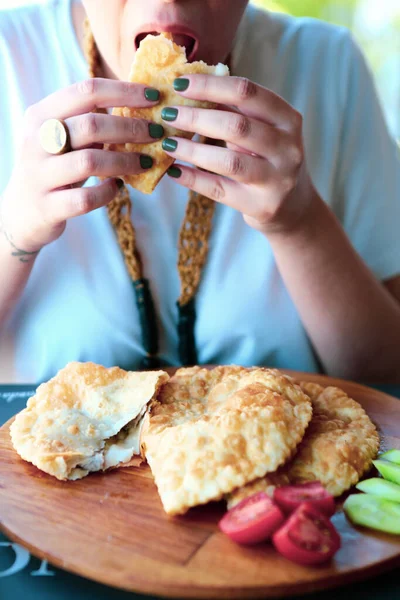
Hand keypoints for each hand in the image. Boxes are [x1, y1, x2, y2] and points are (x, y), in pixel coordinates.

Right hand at [0, 78, 161, 252]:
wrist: (21, 212)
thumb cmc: (53, 168)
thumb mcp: (61, 138)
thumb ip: (89, 121)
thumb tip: (139, 105)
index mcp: (41, 115)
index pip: (86, 91)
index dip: (124, 91)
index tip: (153, 96)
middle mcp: (37, 141)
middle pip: (92, 125)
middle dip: (131, 128)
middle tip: (157, 133)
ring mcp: (41, 175)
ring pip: (90, 161)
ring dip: (125, 161)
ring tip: (146, 162)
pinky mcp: (49, 207)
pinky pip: (86, 198)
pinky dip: (108, 193)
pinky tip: (118, 187)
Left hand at [162, 75, 315, 236]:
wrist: (293, 207)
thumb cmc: (269, 159)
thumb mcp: (263, 131)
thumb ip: (236, 111)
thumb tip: (189, 86)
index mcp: (288, 120)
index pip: (248, 93)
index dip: (211, 85)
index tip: (179, 83)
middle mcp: (287, 149)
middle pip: (237, 126)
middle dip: (197, 118)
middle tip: (168, 114)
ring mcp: (277, 180)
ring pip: (229, 161)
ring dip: (193, 150)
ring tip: (167, 143)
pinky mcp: (261, 206)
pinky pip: (220, 190)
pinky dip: (194, 179)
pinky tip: (174, 171)